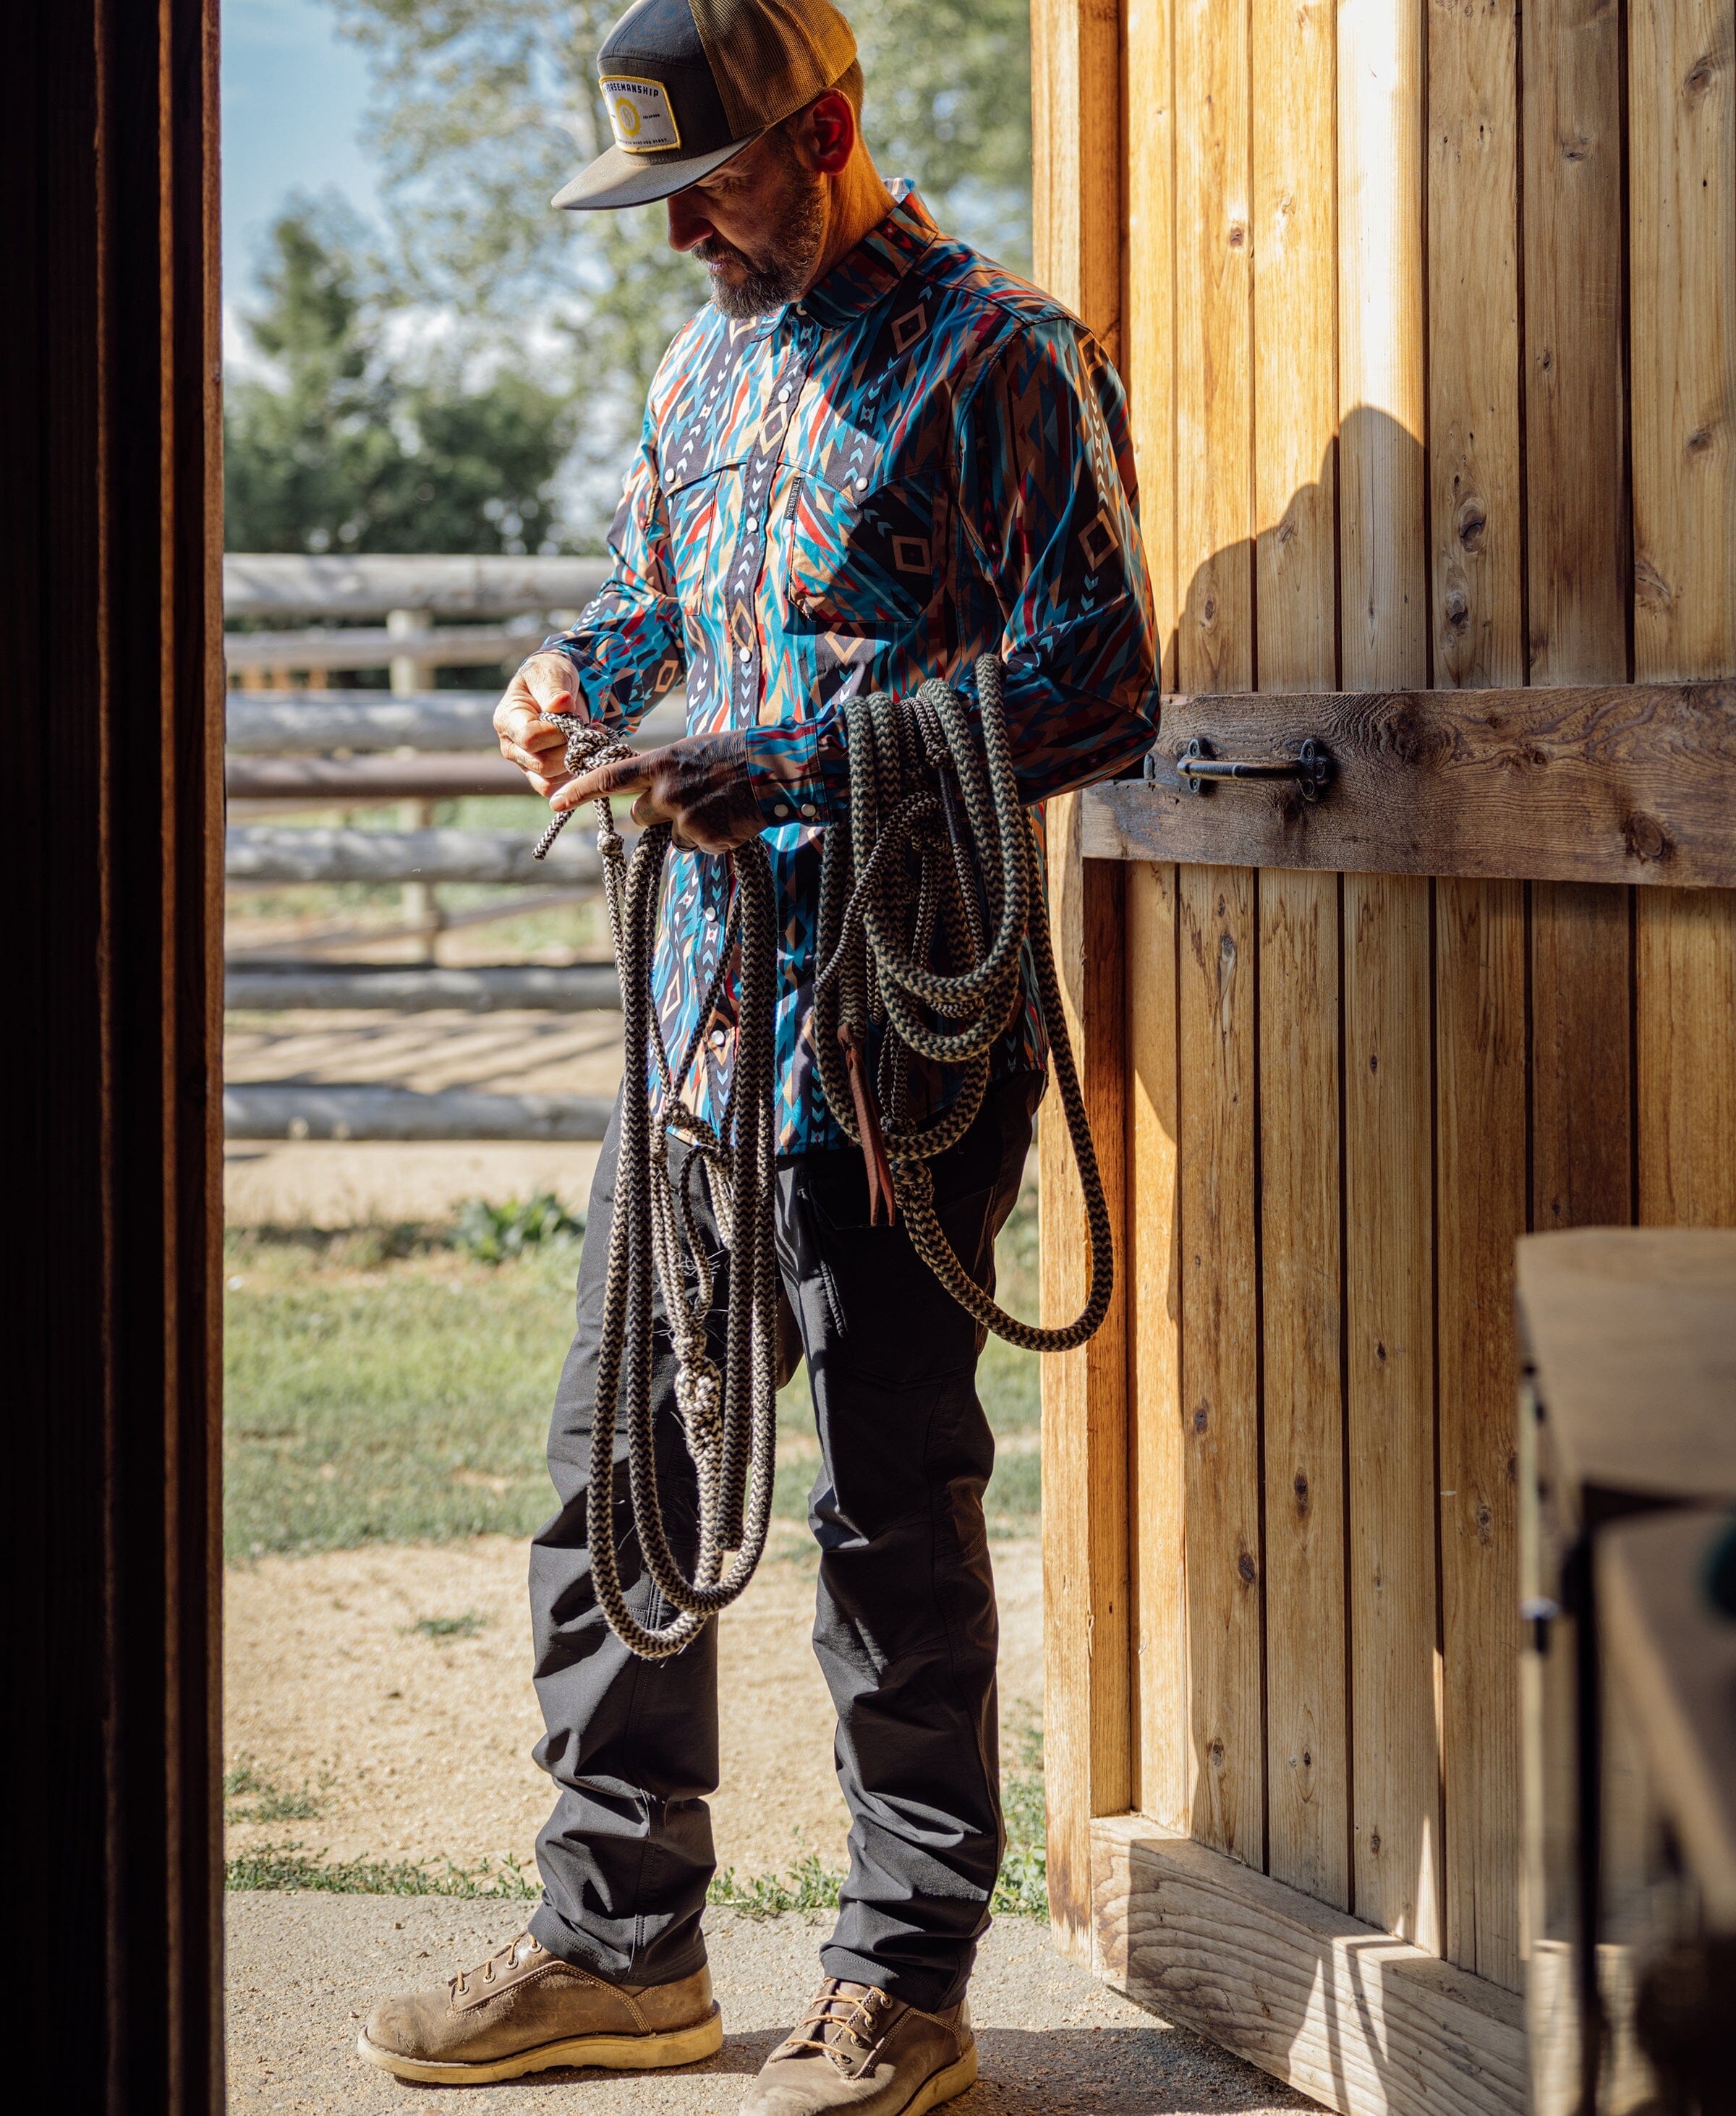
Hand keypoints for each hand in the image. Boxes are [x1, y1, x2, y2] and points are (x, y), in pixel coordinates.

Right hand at [494, 652, 581, 795]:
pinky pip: (556, 787)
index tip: (573, 718)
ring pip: (550, 779)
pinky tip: (585, 753)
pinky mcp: (539, 775)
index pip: (529, 738)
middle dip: (570, 748)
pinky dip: (575, 774)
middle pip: (542, 763)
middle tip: (588, 729)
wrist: (556, 688)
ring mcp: (523, 764)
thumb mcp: (551, 673)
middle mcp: (510, 746)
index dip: (556, 734)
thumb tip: (561, 704)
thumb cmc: (549, 676)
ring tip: (589, 738)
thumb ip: (553, 690)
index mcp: (507, 719)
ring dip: (576, 762)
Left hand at [553, 730, 761, 854]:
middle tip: (691, 800)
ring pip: (671, 836)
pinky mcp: (705, 839)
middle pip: (639, 817)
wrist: (776, 770)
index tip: (554, 802)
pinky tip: (730, 819)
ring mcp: (684, 817)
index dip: (580, 791)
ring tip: (717, 807)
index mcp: (660, 764)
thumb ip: (664, 771)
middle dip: (657, 815)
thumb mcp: (690, 752)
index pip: (610, 779)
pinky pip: (698, 846)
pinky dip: (712, 838)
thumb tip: (647, 795)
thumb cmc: (736, 754)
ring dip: (688, 829)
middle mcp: (665, 792)